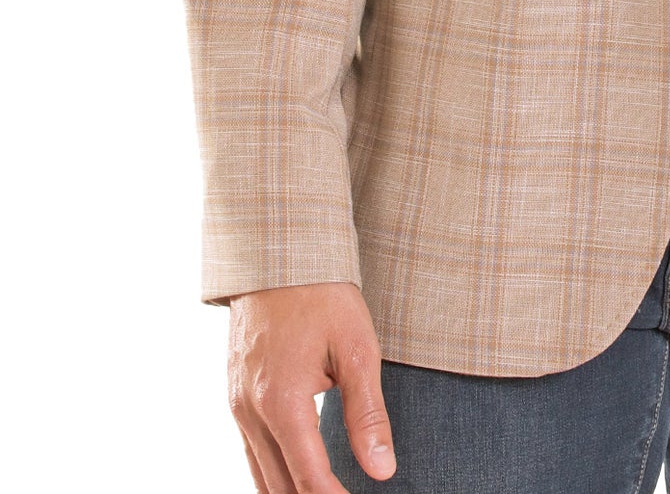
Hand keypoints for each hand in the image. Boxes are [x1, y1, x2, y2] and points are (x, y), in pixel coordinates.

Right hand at [227, 280, 394, 491]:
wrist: (277, 252)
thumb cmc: (323, 294)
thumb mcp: (357, 348)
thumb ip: (367, 414)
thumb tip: (382, 471)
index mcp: (282, 401)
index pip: (310, 478)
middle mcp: (251, 411)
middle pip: (280, 486)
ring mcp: (236, 404)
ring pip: (260, 474)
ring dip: (289, 493)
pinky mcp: (233, 395)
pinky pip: (250, 451)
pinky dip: (271, 474)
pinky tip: (291, 482)